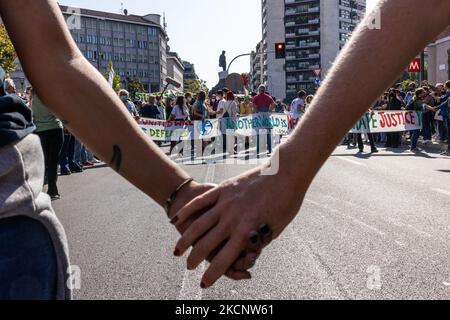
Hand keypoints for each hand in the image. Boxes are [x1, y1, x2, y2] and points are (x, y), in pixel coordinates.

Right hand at [172, 164, 306, 287]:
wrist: (286, 171)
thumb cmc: (286, 203)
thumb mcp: (275, 228)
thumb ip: (258, 240)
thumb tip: (247, 252)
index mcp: (248, 232)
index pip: (224, 261)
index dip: (212, 275)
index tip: (204, 283)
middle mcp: (233, 219)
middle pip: (207, 245)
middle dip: (195, 259)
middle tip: (188, 267)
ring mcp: (226, 203)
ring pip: (199, 225)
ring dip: (186, 240)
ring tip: (177, 251)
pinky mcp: (223, 188)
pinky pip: (201, 202)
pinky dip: (187, 212)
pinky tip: (176, 220)